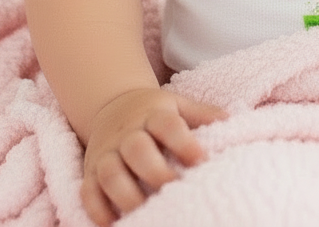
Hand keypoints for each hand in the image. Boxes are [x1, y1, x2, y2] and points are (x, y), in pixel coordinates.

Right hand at [81, 87, 226, 224]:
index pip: (167, 125)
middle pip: (137, 148)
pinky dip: (97, 209)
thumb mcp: (178, 105)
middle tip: (175, 189)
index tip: (201, 160)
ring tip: (145, 212)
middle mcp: (128, 133)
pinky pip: (87, 191)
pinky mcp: (89, 172)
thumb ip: (202, 114)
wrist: (113, 104)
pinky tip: (113, 224)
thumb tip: (230, 119)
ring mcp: (106, 152)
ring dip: (126, 194)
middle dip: (155, 171)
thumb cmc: (154, 111)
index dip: (183, 142)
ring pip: (110, 172)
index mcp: (153, 114)